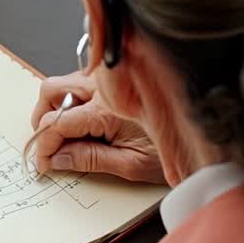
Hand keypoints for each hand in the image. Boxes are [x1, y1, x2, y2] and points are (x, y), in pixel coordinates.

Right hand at [29, 72, 164, 183]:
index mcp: (106, 111)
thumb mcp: (130, 164)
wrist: (201, 135)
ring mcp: (108, 79)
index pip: (56, 123)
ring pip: (63, 82)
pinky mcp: (114, 78)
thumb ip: (89, 159)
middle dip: (41, 118)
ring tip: (64, 133)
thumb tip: (57, 159)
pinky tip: (82, 118)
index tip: (43, 162)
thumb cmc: (171, 149)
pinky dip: (72, 98)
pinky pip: (80, 79)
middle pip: (51, 91)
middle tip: (47, 144)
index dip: (43, 145)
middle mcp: (104, 87)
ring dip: (56, 106)